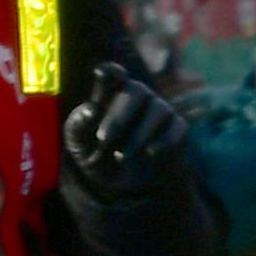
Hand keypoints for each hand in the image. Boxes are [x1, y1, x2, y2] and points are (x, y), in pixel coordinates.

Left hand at [63, 67, 187, 200]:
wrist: (121, 183)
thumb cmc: (96, 153)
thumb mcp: (78, 142)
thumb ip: (80, 124)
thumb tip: (91, 109)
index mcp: (110, 93)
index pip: (112, 74)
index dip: (110, 71)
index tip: (101, 73)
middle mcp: (137, 95)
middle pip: (135, 90)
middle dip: (118, 116)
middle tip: (103, 139)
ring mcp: (159, 110)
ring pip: (158, 110)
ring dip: (139, 135)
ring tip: (121, 157)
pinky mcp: (177, 128)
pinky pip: (177, 128)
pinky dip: (164, 141)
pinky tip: (150, 154)